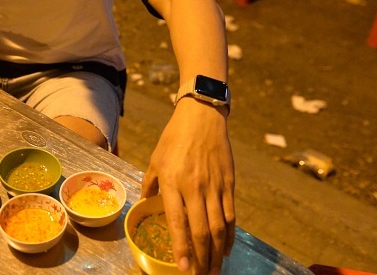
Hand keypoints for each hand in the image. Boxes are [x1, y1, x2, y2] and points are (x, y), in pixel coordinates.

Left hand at [142, 99, 234, 273]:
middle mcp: (195, 187)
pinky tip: (225, 248)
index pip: (179, 223)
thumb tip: (145, 200)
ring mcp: (215, 186)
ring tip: (214, 270)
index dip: (182, 249)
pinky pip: (231, 215)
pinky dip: (230, 236)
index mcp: (173, 182)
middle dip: (203, 259)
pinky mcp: (229, 183)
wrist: (202, 116)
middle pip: (202, 231)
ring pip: (219, 228)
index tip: (184, 269)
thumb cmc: (174, 137)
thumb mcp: (156, 158)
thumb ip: (150, 183)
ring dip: (217, 253)